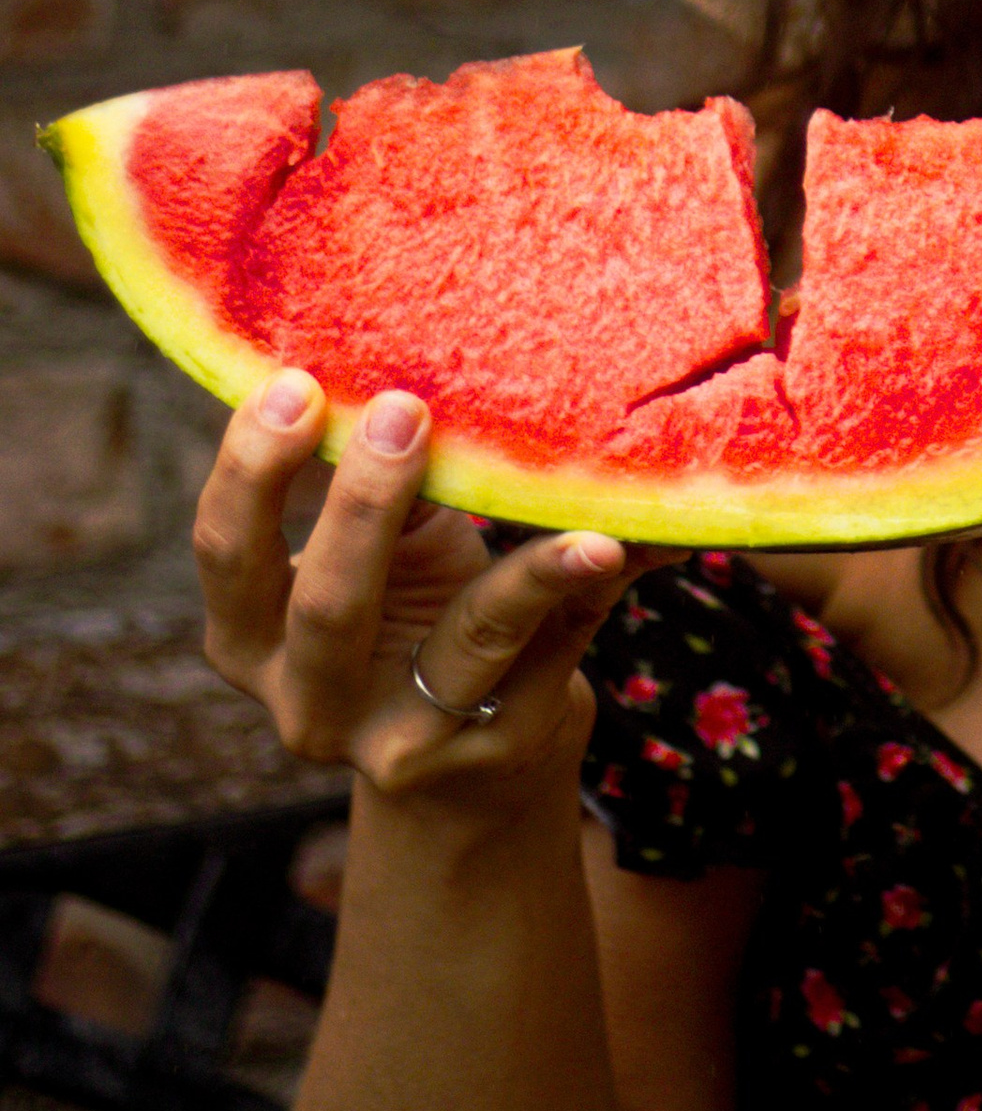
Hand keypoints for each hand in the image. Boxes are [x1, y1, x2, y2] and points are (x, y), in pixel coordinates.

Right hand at [194, 372, 639, 806]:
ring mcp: (408, 738)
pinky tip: (626, 542)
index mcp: (250, 640)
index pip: (227, 552)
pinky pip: (553, 646)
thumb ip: (370, 480)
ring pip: (466, 641)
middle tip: (403, 407)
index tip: (297, 381)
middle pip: (328, 606)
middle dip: (362, 504)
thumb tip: (393, 348)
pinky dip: (589, 586)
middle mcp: (312, 704)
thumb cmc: (407, 615)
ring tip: (576, 518)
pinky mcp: (500, 742)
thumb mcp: (373, 553)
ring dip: (525, 571)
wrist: (468, 762)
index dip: (252, 469)